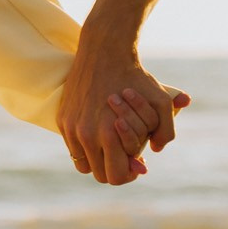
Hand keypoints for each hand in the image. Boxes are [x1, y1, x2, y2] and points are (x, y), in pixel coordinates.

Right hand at [59, 35, 190, 185]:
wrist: (104, 52)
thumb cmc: (136, 78)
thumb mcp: (162, 104)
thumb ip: (165, 134)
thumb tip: (148, 159)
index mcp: (109, 135)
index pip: (117, 177)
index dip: (130, 174)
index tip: (137, 163)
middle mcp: (86, 135)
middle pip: (100, 175)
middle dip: (115, 168)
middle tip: (125, 154)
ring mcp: (71, 128)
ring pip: (84, 165)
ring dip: (98, 160)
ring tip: (111, 146)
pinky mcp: (62, 119)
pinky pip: (73, 146)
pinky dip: (86, 145)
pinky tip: (99, 130)